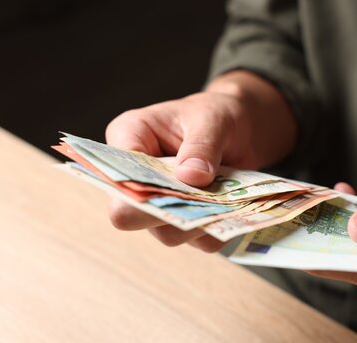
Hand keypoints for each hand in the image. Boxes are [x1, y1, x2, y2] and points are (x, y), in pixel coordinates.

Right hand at [105, 71, 296, 251]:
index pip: (116, 173)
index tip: (171, 188)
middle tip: (206, 199)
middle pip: (133, 215)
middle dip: (170, 212)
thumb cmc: (215, 114)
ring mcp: (160, 202)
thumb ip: (201, 145)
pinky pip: (198, 241)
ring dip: (198, 224)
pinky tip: (233, 211)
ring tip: (226, 202)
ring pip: (167, 233)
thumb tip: (190, 177)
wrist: (240, 128)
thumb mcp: (211, 119)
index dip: (135, 189)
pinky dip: (217, 230)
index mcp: (129, 137)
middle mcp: (137, 176)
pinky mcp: (184, 219)